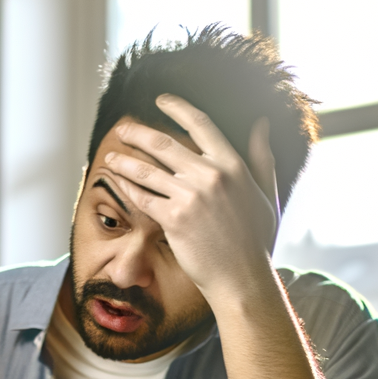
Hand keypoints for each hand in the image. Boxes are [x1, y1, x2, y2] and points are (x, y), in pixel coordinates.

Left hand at [101, 95, 279, 298]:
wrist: (242, 278)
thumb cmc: (256, 240)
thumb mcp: (267, 193)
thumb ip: (262, 156)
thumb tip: (261, 122)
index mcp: (233, 164)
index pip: (201, 123)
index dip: (178, 107)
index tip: (161, 100)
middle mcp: (210, 175)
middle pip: (163, 143)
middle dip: (137, 133)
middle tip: (122, 128)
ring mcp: (190, 197)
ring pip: (146, 169)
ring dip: (124, 160)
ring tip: (111, 155)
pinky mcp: (172, 219)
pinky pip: (141, 196)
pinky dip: (126, 186)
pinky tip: (116, 181)